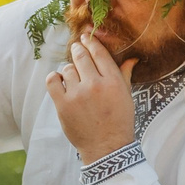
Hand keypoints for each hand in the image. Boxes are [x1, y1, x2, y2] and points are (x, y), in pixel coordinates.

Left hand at [45, 30, 135, 164]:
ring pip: (67, 68)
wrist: (107, 148)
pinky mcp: (63, 104)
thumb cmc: (119, 122)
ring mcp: (78, 95)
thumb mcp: (126, 97)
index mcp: (113, 82)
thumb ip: (124, 75)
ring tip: (74, 78)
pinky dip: (55, 78)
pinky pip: (53, 80)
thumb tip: (131, 58)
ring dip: (69, 70)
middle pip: (81, 56)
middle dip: (78, 50)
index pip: (99, 52)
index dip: (90, 41)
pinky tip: (60, 82)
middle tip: (77, 49)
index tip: (85, 36)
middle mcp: (95, 85)